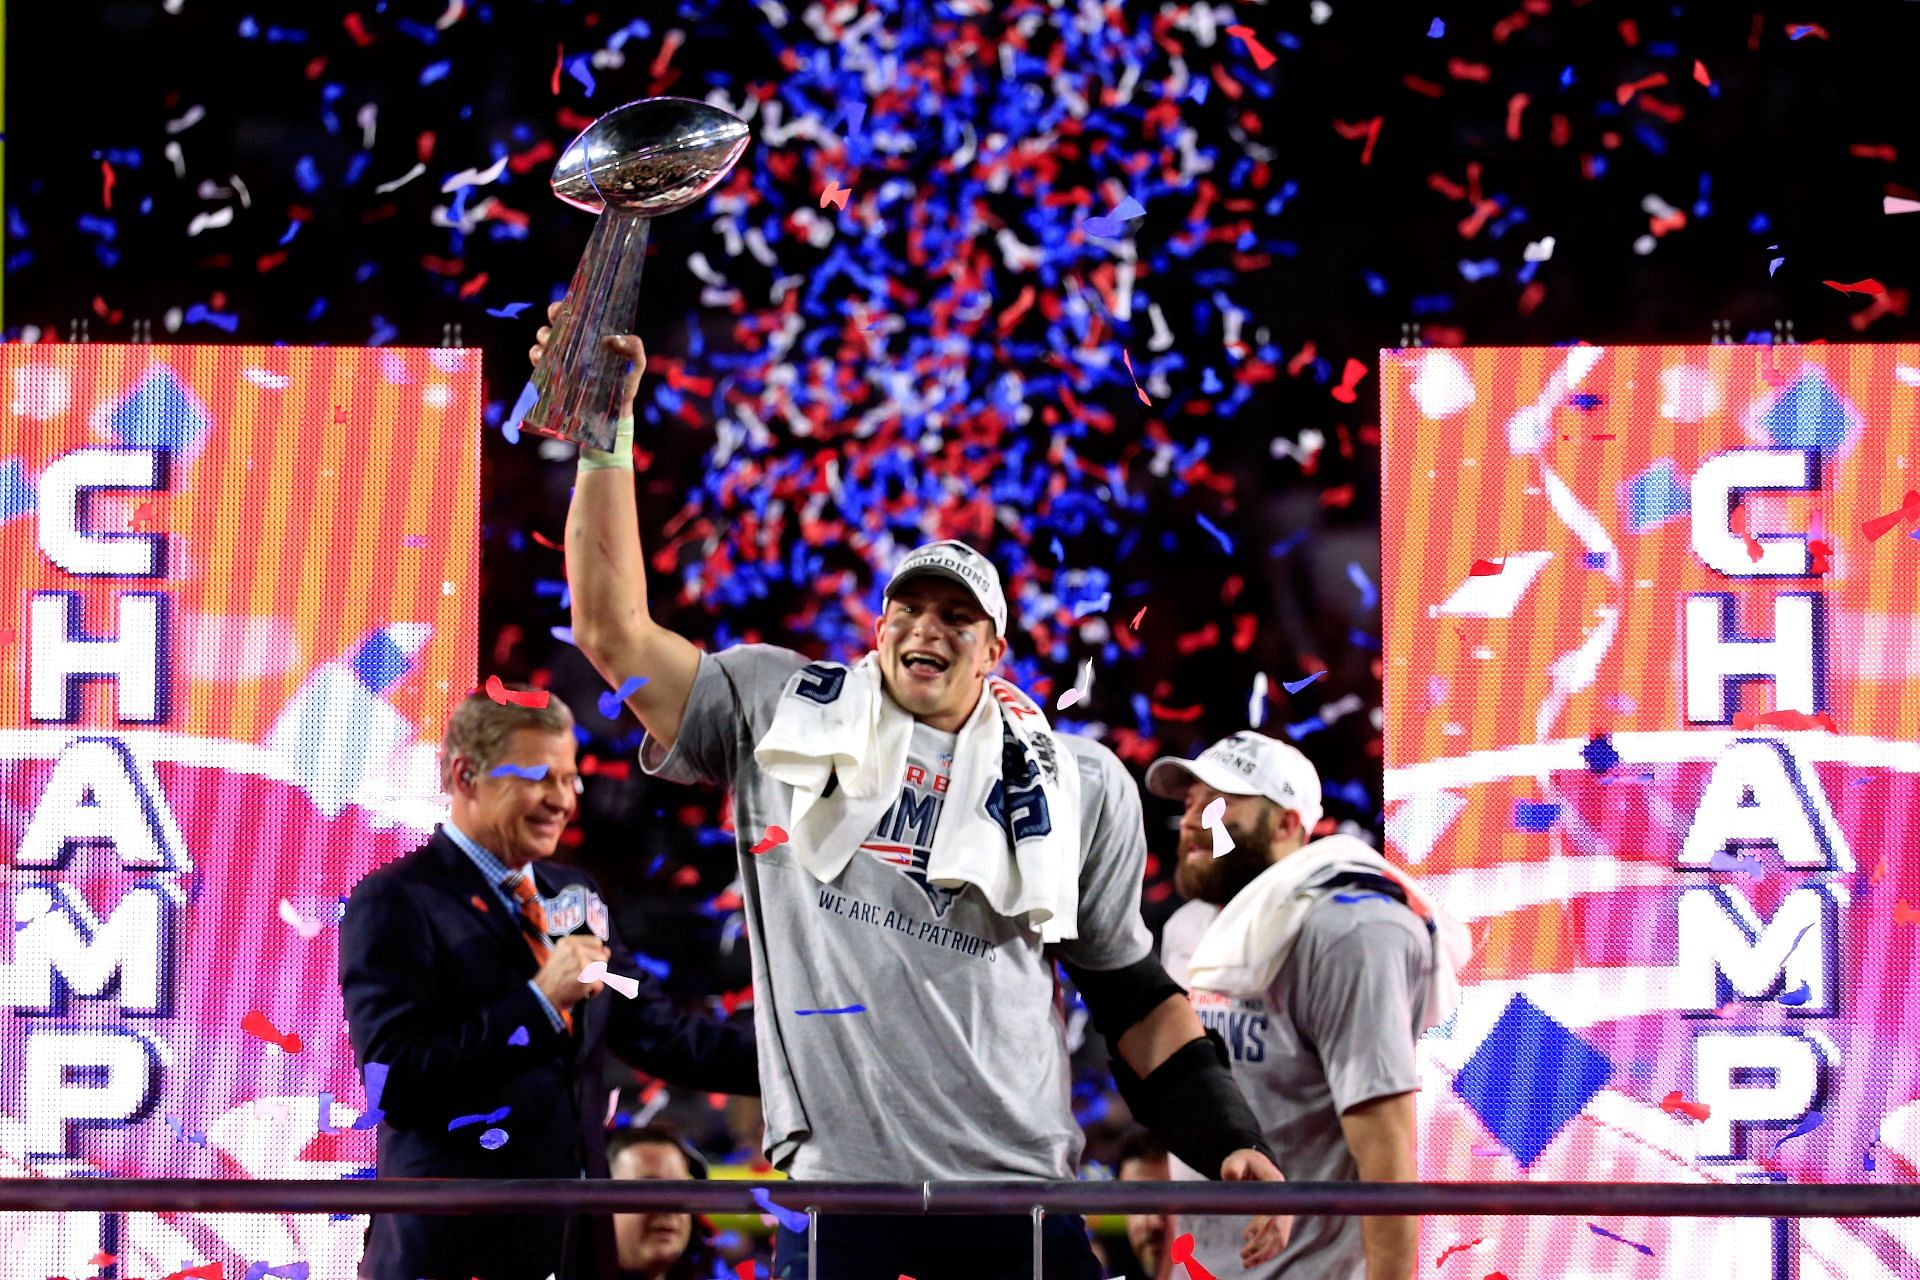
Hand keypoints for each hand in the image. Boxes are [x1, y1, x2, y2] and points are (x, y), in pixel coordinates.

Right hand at [530, 299, 647, 421]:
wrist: (612, 412)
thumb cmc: (624, 383)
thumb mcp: (635, 364)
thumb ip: (634, 348)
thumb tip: (615, 339)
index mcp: (591, 333)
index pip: (576, 311)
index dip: (568, 305)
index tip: (566, 306)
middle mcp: (573, 341)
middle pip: (556, 319)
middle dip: (553, 315)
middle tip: (557, 321)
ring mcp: (559, 356)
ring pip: (544, 337)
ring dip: (545, 336)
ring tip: (552, 343)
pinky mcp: (549, 372)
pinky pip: (536, 356)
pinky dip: (536, 354)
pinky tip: (543, 358)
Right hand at [532, 935, 612, 1010]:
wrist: (542, 995)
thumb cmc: (551, 978)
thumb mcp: (560, 955)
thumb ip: (580, 950)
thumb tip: (605, 951)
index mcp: (569, 942)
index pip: (596, 942)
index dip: (595, 953)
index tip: (589, 961)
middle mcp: (576, 950)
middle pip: (602, 956)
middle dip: (596, 967)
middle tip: (582, 975)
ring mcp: (582, 962)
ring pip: (602, 970)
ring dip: (595, 978)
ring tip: (581, 982)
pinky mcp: (587, 977)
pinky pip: (600, 985)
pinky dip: (593, 991)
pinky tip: (582, 991)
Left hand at [1220, 1147, 1291, 1266]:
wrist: (1251, 1160)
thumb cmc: (1243, 1160)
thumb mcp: (1236, 1160)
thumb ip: (1233, 1167)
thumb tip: (1229, 1176)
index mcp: (1276, 1187)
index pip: (1277, 1216)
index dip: (1266, 1232)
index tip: (1249, 1240)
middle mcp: (1282, 1202)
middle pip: (1279, 1233)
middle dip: (1264, 1250)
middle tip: (1244, 1259)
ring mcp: (1279, 1210)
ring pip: (1277, 1238)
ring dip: (1263, 1252)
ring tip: (1245, 1261)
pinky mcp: (1272, 1215)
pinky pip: (1270, 1234)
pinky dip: (1260, 1243)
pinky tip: (1246, 1241)